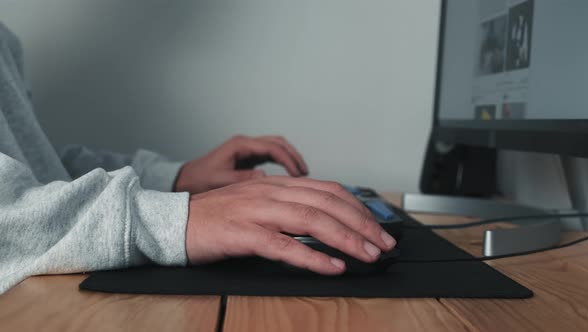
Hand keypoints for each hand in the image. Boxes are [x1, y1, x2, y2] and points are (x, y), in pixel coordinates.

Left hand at [174, 135, 307, 193]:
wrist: (186, 181)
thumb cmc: (199, 180)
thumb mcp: (220, 181)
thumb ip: (242, 179)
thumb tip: (264, 179)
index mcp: (240, 145)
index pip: (271, 147)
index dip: (288, 160)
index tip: (299, 174)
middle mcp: (245, 144)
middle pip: (278, 143)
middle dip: (294, 156)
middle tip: (305, 173)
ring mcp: (247, 150)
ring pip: (276, 148)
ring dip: (290, 159)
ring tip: (301, 175)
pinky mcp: (248, 159)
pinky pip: (271, 157)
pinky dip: (283, 164)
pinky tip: (289, 177)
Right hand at [184, 176, 396, 273]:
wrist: (174, 222)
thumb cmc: (217, 218)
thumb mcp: (257, 204)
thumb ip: (287, 208)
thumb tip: (322, 221)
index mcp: (276, 186)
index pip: (328, 190)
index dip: (357, 208)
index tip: (376, 227)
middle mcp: (270, 193)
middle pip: (326, 202)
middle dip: (361, 224)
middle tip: (383, 244)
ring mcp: (256, 212)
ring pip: (311, 220)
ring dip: (345, 238)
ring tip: (368, 254)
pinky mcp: (242, 234)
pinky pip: (283, 245)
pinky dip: (311, 257)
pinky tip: (331, 266)